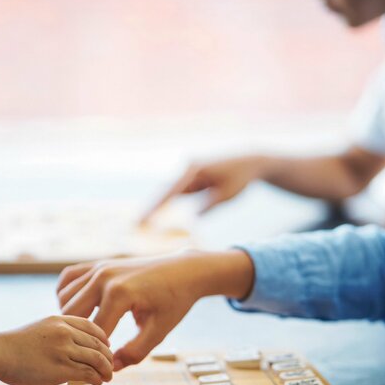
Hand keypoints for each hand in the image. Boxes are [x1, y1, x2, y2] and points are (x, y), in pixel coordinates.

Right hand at [0, 316, 113, 384]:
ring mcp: (64, 349)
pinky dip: (97, 378)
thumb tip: (70, 344)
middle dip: (107, 355)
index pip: (91, 326)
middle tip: (111, 365)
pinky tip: (98, 382)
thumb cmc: (12, 344)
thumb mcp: (39, 328)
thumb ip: (56, 333)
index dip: (103, 337)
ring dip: (106, 368)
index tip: (107, 345)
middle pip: (97, 343)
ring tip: (108, 376)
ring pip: (97, 358)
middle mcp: (65, 332)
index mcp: (60, 319)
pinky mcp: (61, 368)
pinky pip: (87, 372)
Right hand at [56, 250, 253, 370]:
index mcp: (119, 294)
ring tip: (86, 332)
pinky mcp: (97, 263)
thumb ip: (135, 352)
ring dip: (70, 317)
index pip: (95, 333)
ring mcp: (98, 268)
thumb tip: (111, 368)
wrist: (183, 270)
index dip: (98, 353)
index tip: (102, 365)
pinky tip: (79, 308)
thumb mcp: (159, 330)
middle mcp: (103, 278)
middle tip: (91, 350)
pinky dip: (66, 294)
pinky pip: (68, 279)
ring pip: (65, 298)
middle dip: (79, 337)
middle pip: (72, 316)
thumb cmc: (175, 300)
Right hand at [143, 155, 266, 221]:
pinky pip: (178, 192)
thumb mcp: (227, 195)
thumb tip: (193, 218)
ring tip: (142, 221)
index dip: (155, 207)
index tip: (143, 219)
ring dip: (158, 206)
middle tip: (135, 223)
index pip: (170, 192)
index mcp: (194, 170)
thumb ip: (209, 206)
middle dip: (150, 207)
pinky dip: (169, 203)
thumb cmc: (241, 178)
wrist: (250, 160)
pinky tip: (156, 214)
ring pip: (170, 192)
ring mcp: (189, 172)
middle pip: (164, 191)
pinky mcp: (192, 177)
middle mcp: (187, 168)